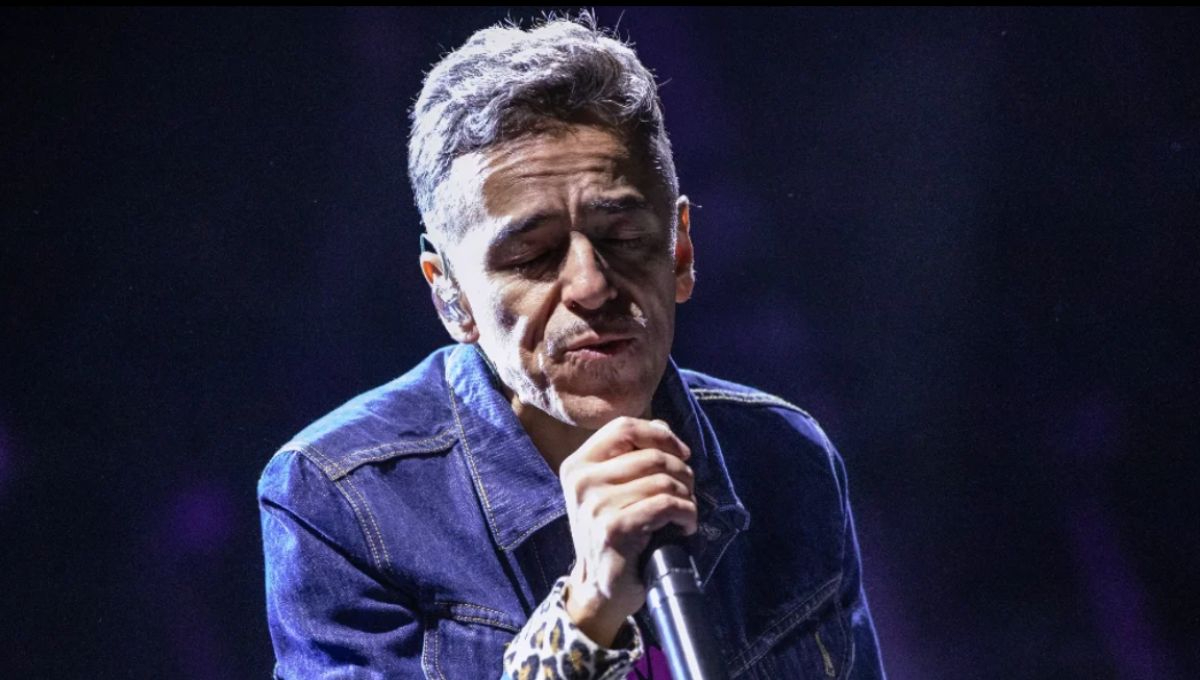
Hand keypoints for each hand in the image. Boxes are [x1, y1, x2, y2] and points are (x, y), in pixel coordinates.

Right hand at [557, 416, 697, 646]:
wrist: (600, 586)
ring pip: (662, 480)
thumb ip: (633, 455)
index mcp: (578, 465)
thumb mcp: (614, 489)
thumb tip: (662, 427)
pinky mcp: (613, 529)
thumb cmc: (614, 531)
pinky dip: (685, 513)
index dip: (660, 434)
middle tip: (687, 491)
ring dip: (686, 496)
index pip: (624, 427)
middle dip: (681, 470)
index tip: (681, 453)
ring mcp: (594, 506)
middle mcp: (582, 481)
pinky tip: (685, 526)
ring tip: (685, 511)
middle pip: (650, 454)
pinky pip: (664, 505)